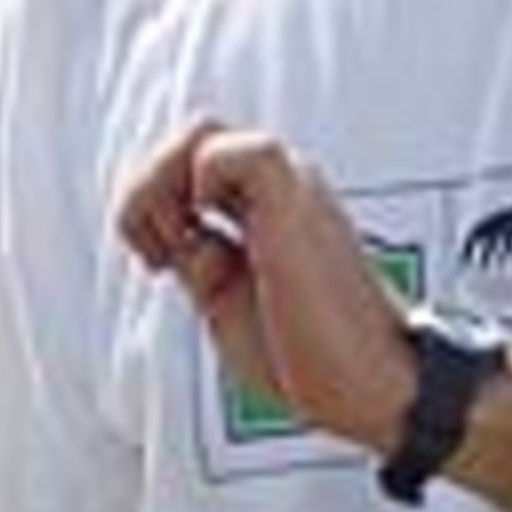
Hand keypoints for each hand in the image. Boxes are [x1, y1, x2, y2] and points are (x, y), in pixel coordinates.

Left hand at [116, 122, 415, 451]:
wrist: (364, 381)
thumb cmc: (307, 354)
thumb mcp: (225, 298)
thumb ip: (200, 256)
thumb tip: (168, 228)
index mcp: (265, 203)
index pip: (191, 158)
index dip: (152, 201)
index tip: (161, 262)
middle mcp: (280, 181)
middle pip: (190, 133)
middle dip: (147, 190)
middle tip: (163, 255)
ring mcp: (290, 182)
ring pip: (199, 130)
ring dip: (162, 188)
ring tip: (178, 249)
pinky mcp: (293, 195)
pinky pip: (227, 152)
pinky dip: (198, 188)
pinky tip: (210, 240)